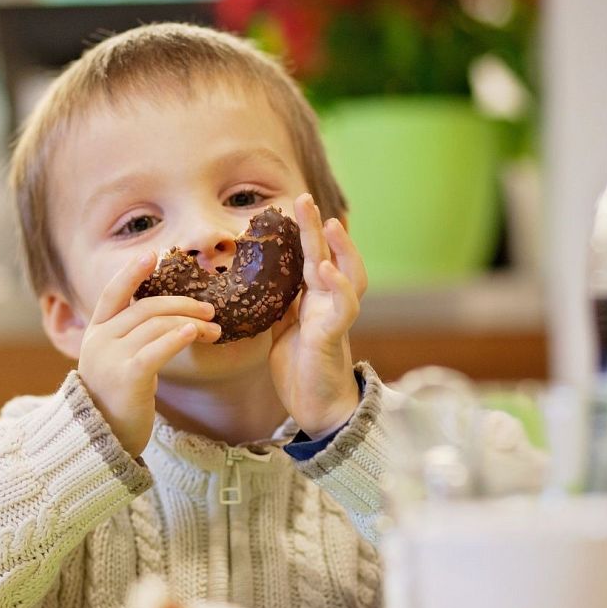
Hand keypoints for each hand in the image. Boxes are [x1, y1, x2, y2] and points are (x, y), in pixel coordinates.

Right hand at [77, 250, 221, 456]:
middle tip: (210, 310)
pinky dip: (178, 336)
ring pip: (158, 325)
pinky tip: (194, 333)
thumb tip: (170, 319)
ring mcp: (111, 357)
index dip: (132, 273)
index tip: (153, 256)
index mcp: (95, 334)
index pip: (113, 294)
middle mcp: (100, 341)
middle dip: (183, 304)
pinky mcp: (128, 375)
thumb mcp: (116, 364)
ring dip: (191, 323)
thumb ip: (130, 340)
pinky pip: (158, 348)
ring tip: (214, 330)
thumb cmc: (117, 403)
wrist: (102, 442)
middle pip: (147, 308)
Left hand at [269, 193, 367, 437]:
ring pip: (346, 275)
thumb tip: (260, 287)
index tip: (295, 209)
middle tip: (304, 199)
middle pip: (328, 257)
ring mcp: (334, 318)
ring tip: (329, 223)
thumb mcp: (282, 332)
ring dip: (339, 248)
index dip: (305, 235)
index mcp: (313, 302)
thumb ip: (280, 307)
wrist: (317, 409)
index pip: (310, 260)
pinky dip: (338, 286)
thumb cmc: (302, 371)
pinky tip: (328, 269)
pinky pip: (343, 307)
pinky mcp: (334, 336)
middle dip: (316, 228)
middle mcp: (328, 304)